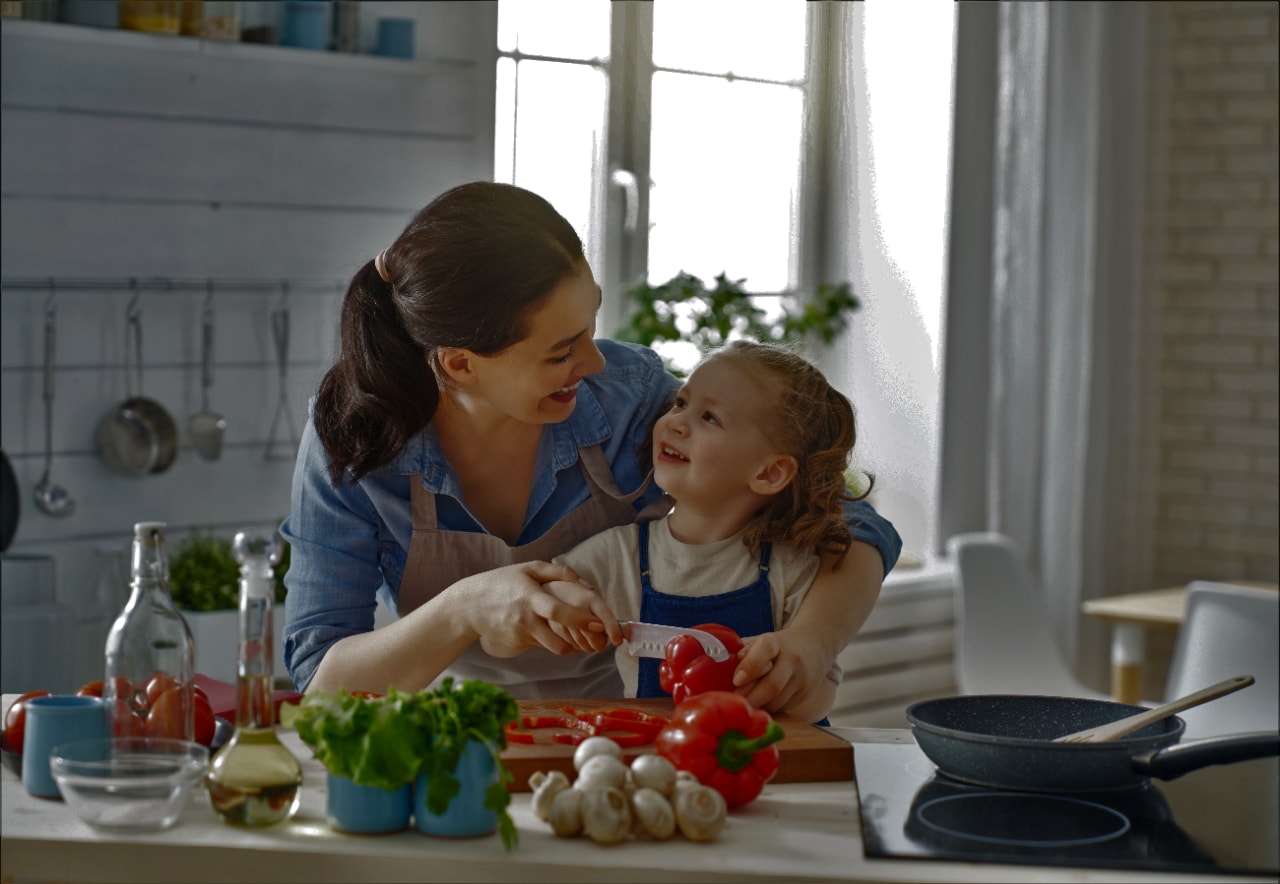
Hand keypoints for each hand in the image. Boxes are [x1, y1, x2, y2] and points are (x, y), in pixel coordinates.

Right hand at [460, 562, 621, 657]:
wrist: (469, 605)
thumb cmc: (502, 582)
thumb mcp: (528, 568)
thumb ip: (558, 571)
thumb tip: (585, 582)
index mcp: (530, 597)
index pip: (557, 611)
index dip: (579, 619)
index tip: (598, 623)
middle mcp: (525, 618)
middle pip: (556, 639)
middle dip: (579, 642)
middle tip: (596, 638)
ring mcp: (520, 634)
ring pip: (552, 646)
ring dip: (568, 644)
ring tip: (578, 635)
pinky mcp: (517, 643)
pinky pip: (542, 645)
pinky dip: (552, 640)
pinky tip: (554, 631)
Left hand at [733, 630, 826, 714]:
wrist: (815, 646)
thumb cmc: (778, 646)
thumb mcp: (762, 641)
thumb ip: (743, 651)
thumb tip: (717, 665)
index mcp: (776, 642)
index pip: (765, 650)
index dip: (750, 666)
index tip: (736, 680)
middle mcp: (792, 660)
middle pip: (772, 684)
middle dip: (751, 697)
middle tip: (734, 702)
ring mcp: (801, 679)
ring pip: (777, 701)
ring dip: (758, 706)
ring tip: (744, 705)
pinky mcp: (805, 694)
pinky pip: (783, 707)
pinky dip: (768, 709)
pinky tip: (759, 705)